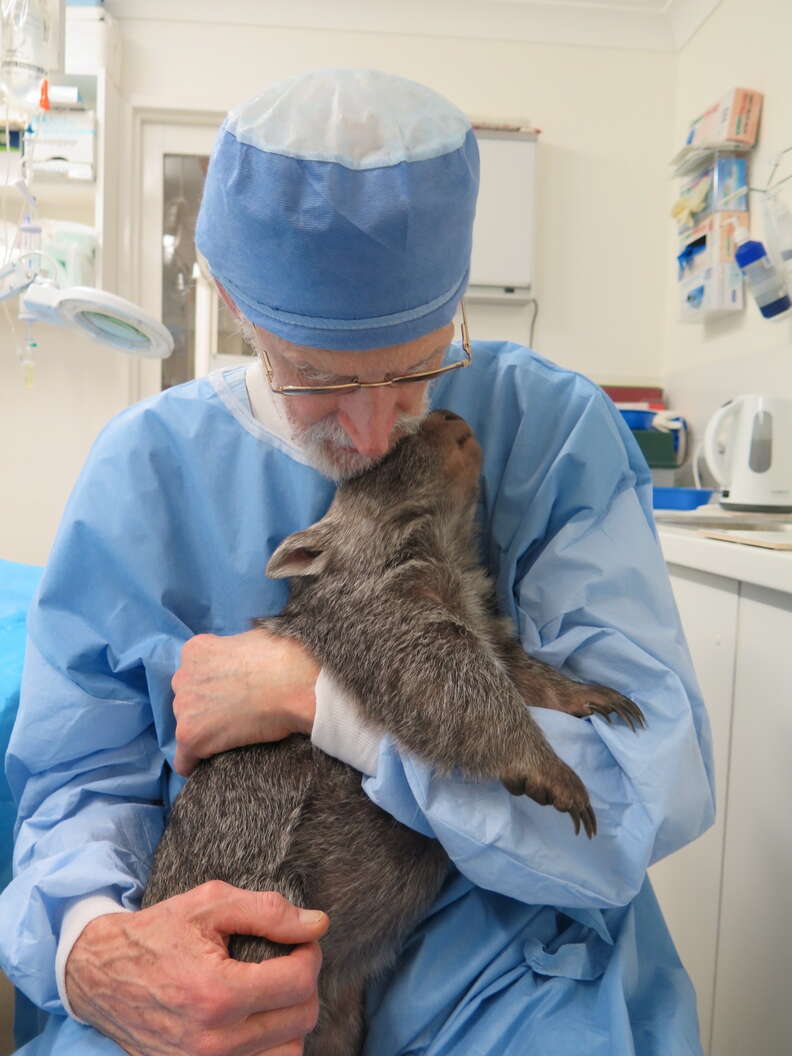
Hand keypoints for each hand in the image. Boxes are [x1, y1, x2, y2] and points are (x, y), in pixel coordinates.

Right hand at [65, 882, 328, 1055]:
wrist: (101, 975)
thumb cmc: (158, 934)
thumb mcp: (211, 904)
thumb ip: (269, 912)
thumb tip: (318, 924)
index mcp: (217, 994)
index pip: (299, 982)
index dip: (310, 952)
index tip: (299, 939)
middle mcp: (213, 1040)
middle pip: (301, 1019)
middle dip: (304, 983)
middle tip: (287, 959)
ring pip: (288, 1052)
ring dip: (291, 1018)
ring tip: (273, 989)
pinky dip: (270, 1042)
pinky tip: (258, 1014)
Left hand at [172, 630, 319, 775]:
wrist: (294, 685)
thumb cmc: (283, 659)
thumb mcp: (251, 639)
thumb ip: (233, 651)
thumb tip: (241, 658)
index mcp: (196, 651)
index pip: (195, 673)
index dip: (215, 684)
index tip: (233, 692)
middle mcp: (182, 676)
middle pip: (188, 698)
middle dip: (207, 706)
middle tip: (237, 711)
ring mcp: (184, 707)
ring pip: (187, 725)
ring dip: (206, 730)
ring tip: (235, 734)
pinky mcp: (190, 735)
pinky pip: (184, 760)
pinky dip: (195, 763)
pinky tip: (211, 764)